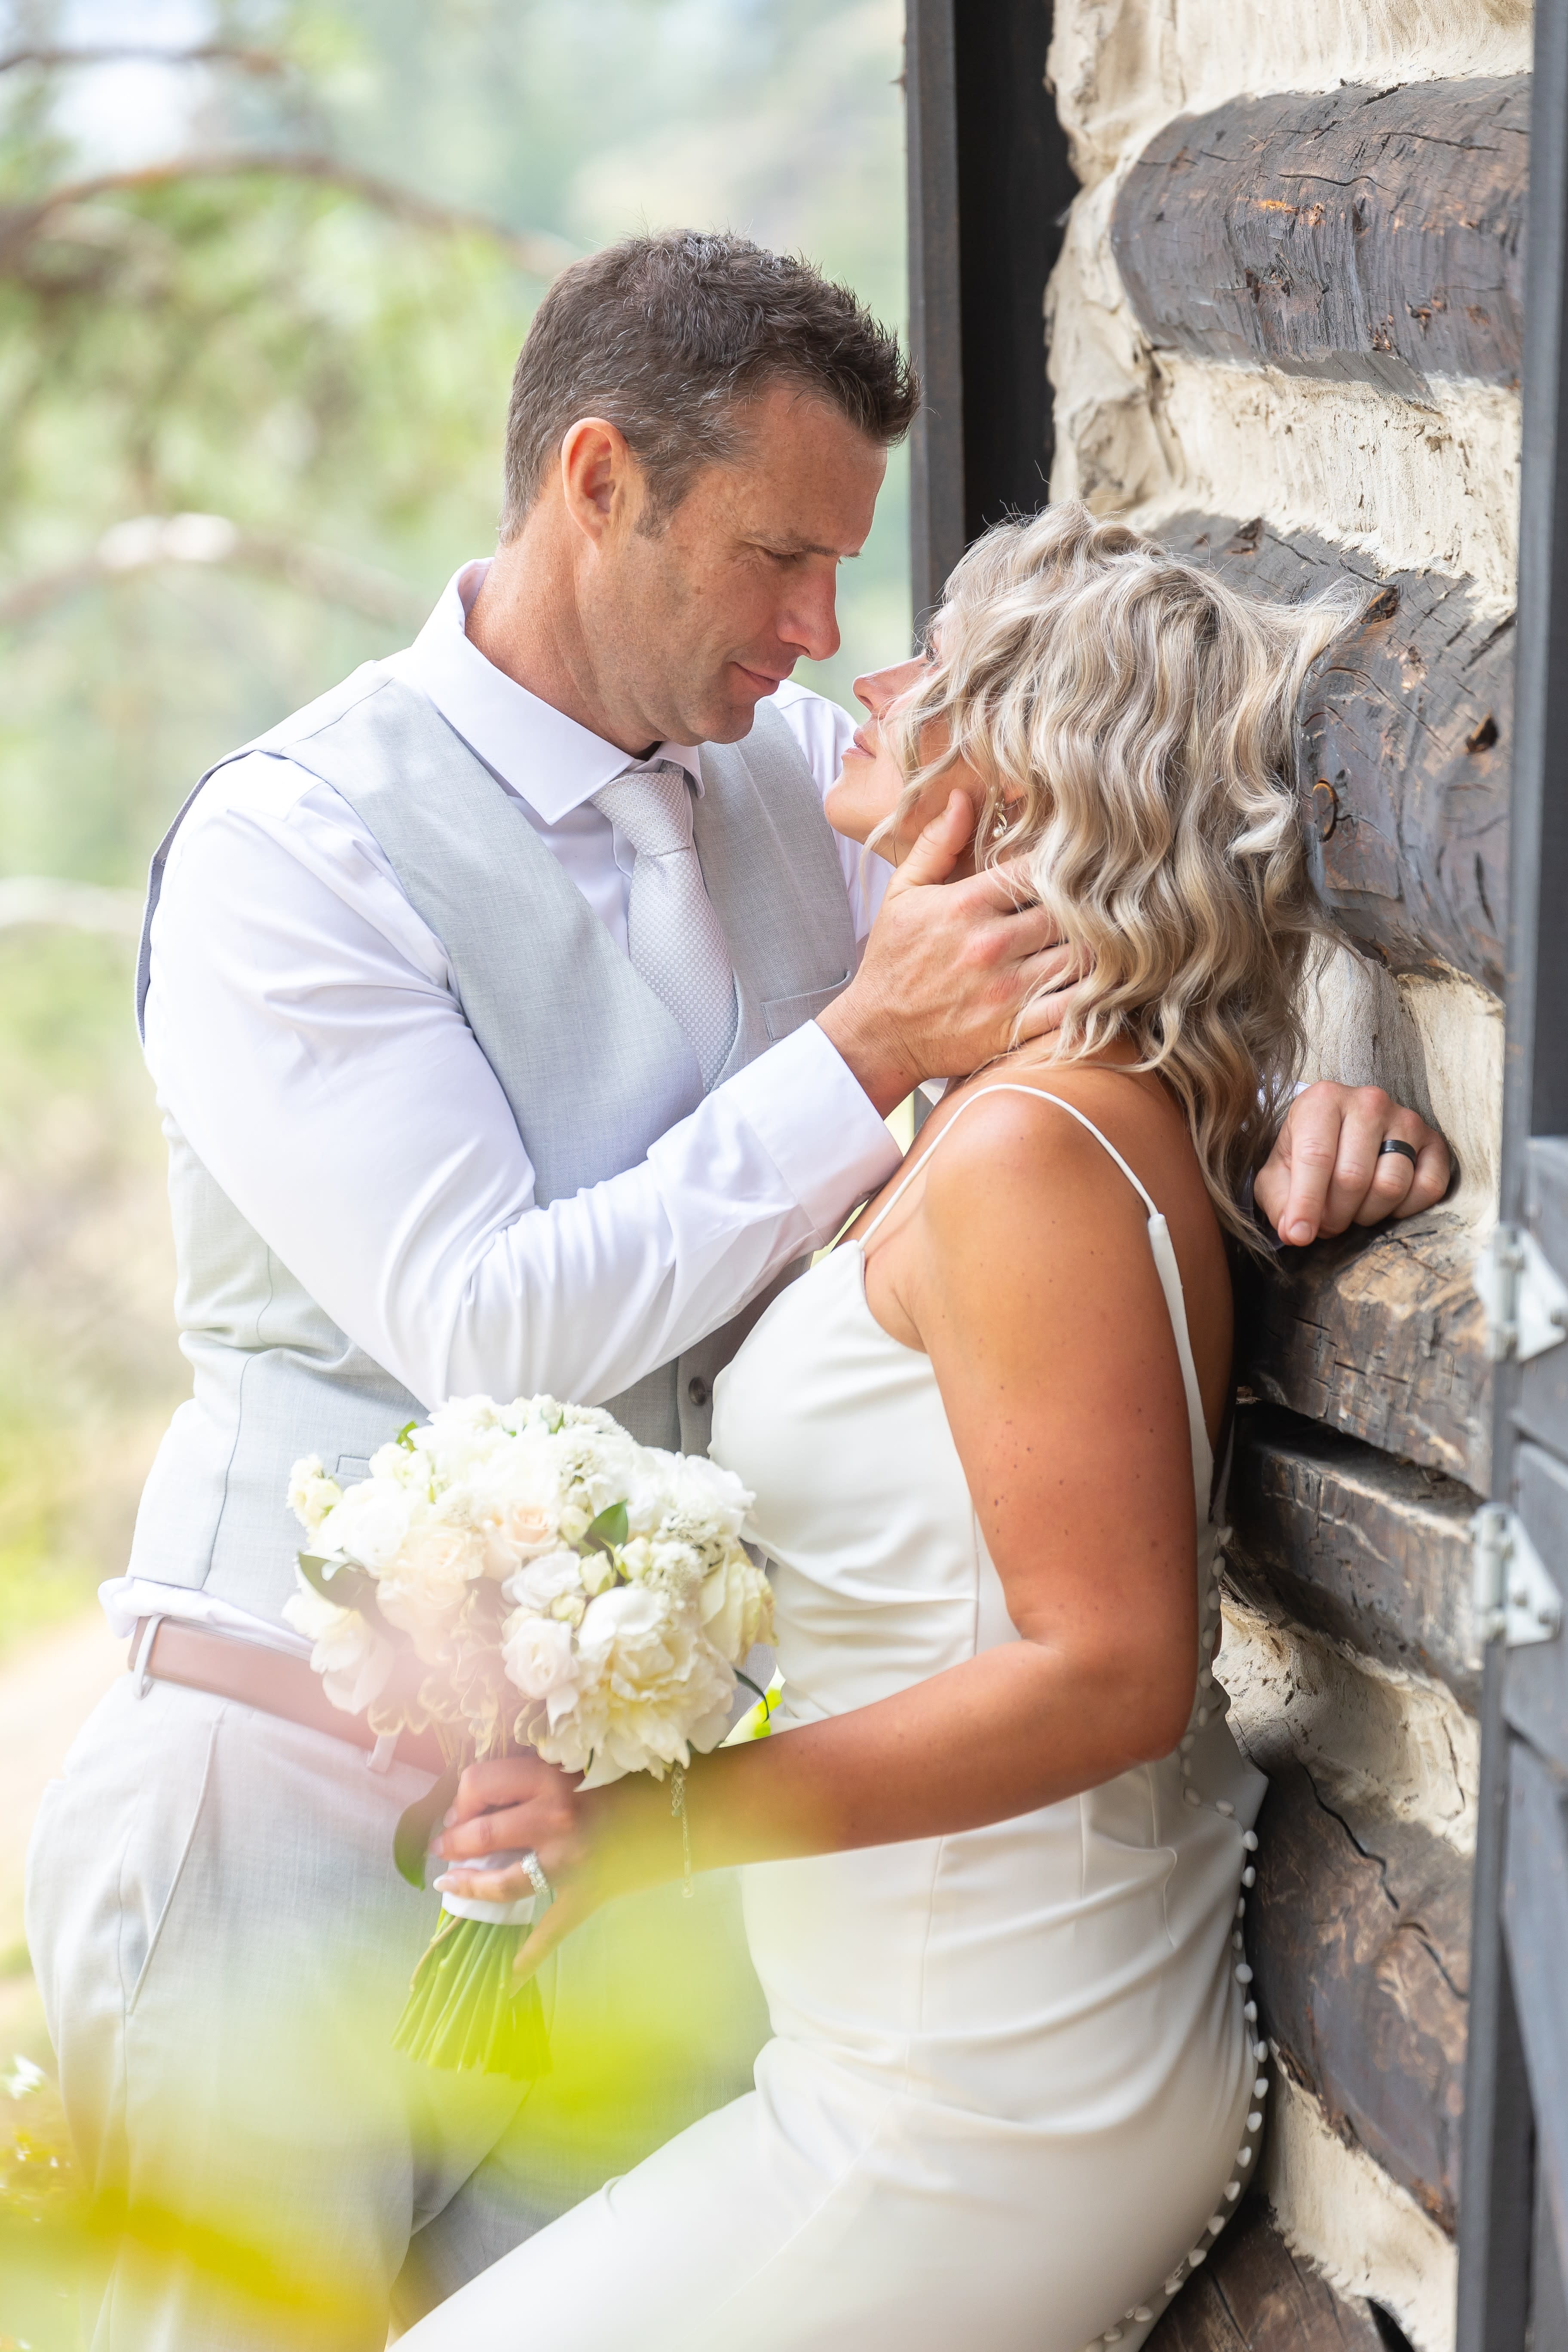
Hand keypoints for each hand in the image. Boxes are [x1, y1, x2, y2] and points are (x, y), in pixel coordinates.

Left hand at [428, 1753, 629, 1978]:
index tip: (460, 1806)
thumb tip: (489, 1809)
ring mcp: (568, 1865)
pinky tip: (505, 1980)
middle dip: (454, 1841)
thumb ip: (537, 1789)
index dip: (462, 1796)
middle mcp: (554, 1820)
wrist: (688, 1813)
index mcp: (550, 1781)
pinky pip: (548, 1934)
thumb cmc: (636, 1787)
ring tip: (449, 1885)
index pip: (482, 1783)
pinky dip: (524, 1960)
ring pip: (501, 1882)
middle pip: (482, 1833)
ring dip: (469, 1886)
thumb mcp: (578, 1775)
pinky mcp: (585, 1897)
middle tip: (444, 1845)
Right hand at [817, 792, 1080, 1114]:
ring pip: (1081, 955)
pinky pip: (1075, 1006)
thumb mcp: (902, 893)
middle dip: (1087, 903)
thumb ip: (936, 844)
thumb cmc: (892, 961)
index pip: (1038, 868)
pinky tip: (1105, 980)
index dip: (1063, 863)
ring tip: (1110, 936)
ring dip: (1099, 945)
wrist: (877, 1034)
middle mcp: (990, 944)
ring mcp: (1006, 989)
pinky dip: (1097, 993)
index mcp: (966, 905)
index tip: (1075, 864)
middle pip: (1069, 910)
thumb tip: (963, 797)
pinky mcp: (1016, 1027)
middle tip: (1104, 899)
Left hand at [1254, 1084, 1450, 1246]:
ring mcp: (1406, 1119)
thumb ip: (1279, 1201)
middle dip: (1335, 1214)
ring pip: (1391, 1186)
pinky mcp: (1434, 1141)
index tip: (1299, 1235)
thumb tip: (1295, 1233)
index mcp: (1322, 1100)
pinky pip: (1428, 1188)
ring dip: (1367, 1213)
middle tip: (1327, 1223)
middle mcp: (1368, 1102)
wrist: (1343, 1130)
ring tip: (1352, 1209)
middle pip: (1353, 1177)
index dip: (1307, 1203)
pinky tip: (1384, 1204)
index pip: (1316, 1157)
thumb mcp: (1278, 1173)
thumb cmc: (1306, 1152)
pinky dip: (1405, 1209)